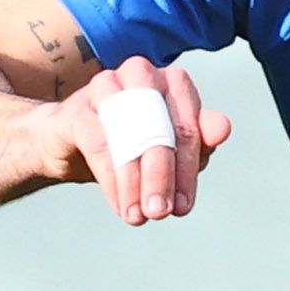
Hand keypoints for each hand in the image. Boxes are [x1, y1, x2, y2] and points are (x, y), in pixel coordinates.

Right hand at [47, 55, 229, 227]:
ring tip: (139, 215)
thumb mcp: (168, 150)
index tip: (183, 207)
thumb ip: (198, 142)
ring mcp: (106, 86)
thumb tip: (222, 128)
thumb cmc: (127, 143)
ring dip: (135, 180)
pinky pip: (98, 142)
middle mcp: (141, 75)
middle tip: (161, 212)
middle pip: (160, 128)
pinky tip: (119, 204)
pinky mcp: (76, 107)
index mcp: (172, 82)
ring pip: (129, 134)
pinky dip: (111, 178)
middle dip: (162, 176)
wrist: (67, 143)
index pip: (189, 126)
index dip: (188, 169)